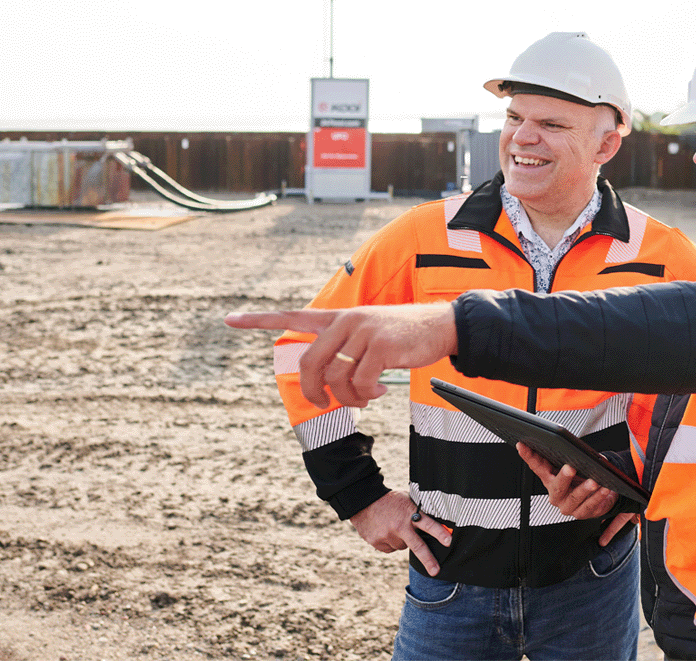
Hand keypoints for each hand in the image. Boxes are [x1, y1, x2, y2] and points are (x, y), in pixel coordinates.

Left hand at [224, 303, 457, 407]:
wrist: (441, 326)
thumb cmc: (403, 337)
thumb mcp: (368, 337)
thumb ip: (345, 352)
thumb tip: (329, 387)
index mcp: (339, 318)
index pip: (293, 315)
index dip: (259, 320)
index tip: (230, 319)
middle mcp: (347, 320)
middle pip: (309, 362)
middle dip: (313, 391)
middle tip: (324, 404)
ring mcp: (364, 332)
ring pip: (335, 377)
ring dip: (349, 397)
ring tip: (366, 397)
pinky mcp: (381, 347)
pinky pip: (361, 383)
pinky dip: (367, 395)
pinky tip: (380, 391)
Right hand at [350, 491, 450, 576]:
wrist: (363, 501)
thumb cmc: (390, 499)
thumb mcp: (406, 500)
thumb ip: (417, 512)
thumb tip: (433, 524)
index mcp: (409, 513)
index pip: (427, 524)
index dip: (439, 532)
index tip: (448, 541)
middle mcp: (399, 526)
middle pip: (417, 546)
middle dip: (428, 560)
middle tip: (436, 571)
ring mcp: (388, 535)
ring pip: (402, 546)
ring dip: (402, 540)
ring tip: (394, 526)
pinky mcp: (378, 542)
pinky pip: (390, 548)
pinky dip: (390, 542)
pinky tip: (385, 530)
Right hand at [517, 443, 638, 545]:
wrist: (597, 495)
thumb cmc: (582, 476)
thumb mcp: (573, 463)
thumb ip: (568, 454)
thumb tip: (569, 443)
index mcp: (549, 479)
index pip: (536, 466)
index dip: (528, 455)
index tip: (522, 444)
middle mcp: (555, 495)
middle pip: (557, 487)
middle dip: (564, 477)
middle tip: (570, 468)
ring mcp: (567, 506)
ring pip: (575, 498)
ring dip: (585, 489)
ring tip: (594, 481)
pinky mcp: (581, 514)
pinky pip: (590, 506)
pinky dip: (598, 497)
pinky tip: (605, 488)